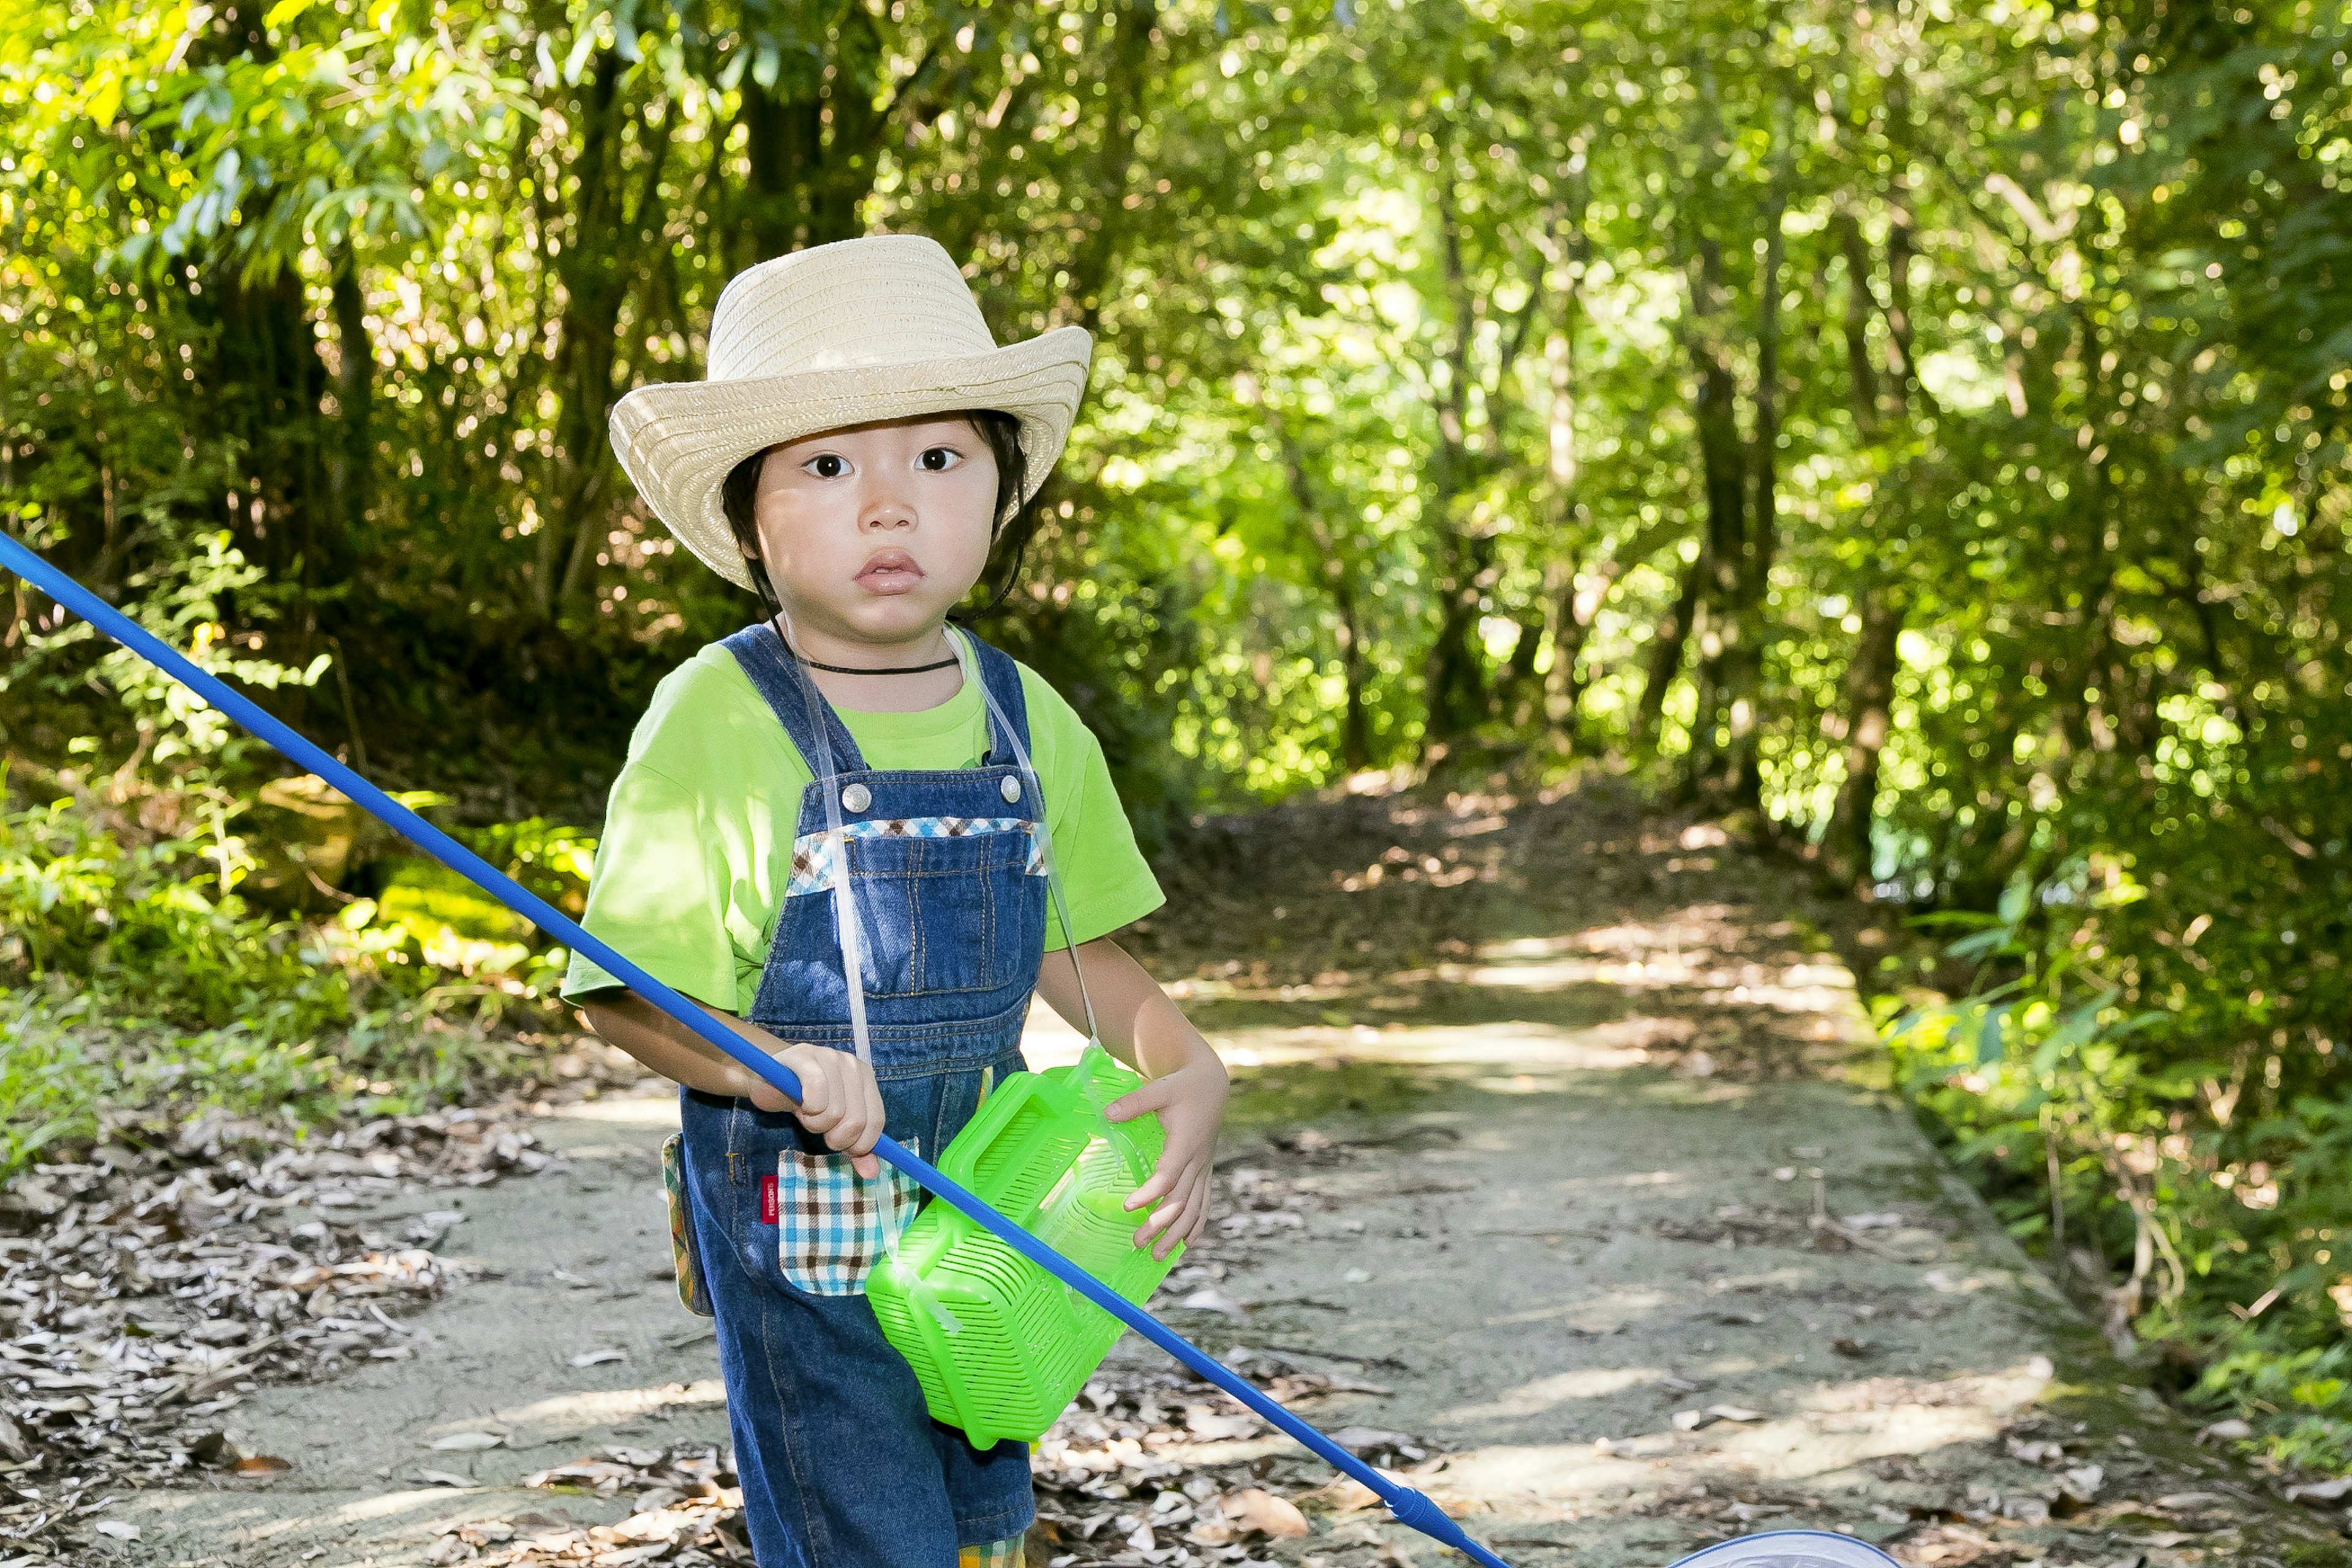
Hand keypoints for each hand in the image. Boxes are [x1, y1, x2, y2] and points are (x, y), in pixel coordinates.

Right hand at [749, 1043, 885, 1178]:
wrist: (769, 1079)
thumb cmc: (805, 1101)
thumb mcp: (833, 1125)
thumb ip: (853, 1146)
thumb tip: (871, 1173)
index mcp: (866, 1079)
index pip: (875, 1121)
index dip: (859, 1144)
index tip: (841, 1146)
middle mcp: (853, 1065)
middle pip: (856, 1121)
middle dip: (833, 1137)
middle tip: (818, 1126)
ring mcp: (830, 1057)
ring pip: (835, 1112)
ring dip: (815, 1123)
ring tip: (807, 1112)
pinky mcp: (805, 1056)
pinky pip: (816, 1092)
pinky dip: (807, 1109)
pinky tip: (800, 1103)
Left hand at [1105, 1042, 1227, 1260]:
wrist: (1211, 1084)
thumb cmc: (1182, 1086)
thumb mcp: (1160, 1089)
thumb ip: (1134, 1102)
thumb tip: (1107, 1113)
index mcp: (1185, 1142)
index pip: (1168, 1175)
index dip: (1150, 1193)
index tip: (1128, 1207)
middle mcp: (1198, 1160)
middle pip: (1180, 1200)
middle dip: (1160, 1224)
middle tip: (1137, 1243)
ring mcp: (1203, 1167)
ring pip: (1194, 1207)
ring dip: (1177, 1233)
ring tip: (1158, 1255)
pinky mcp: (1205, 1169)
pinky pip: (1204, 1202)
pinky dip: (1197, 1223)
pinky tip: (1188, 1243)